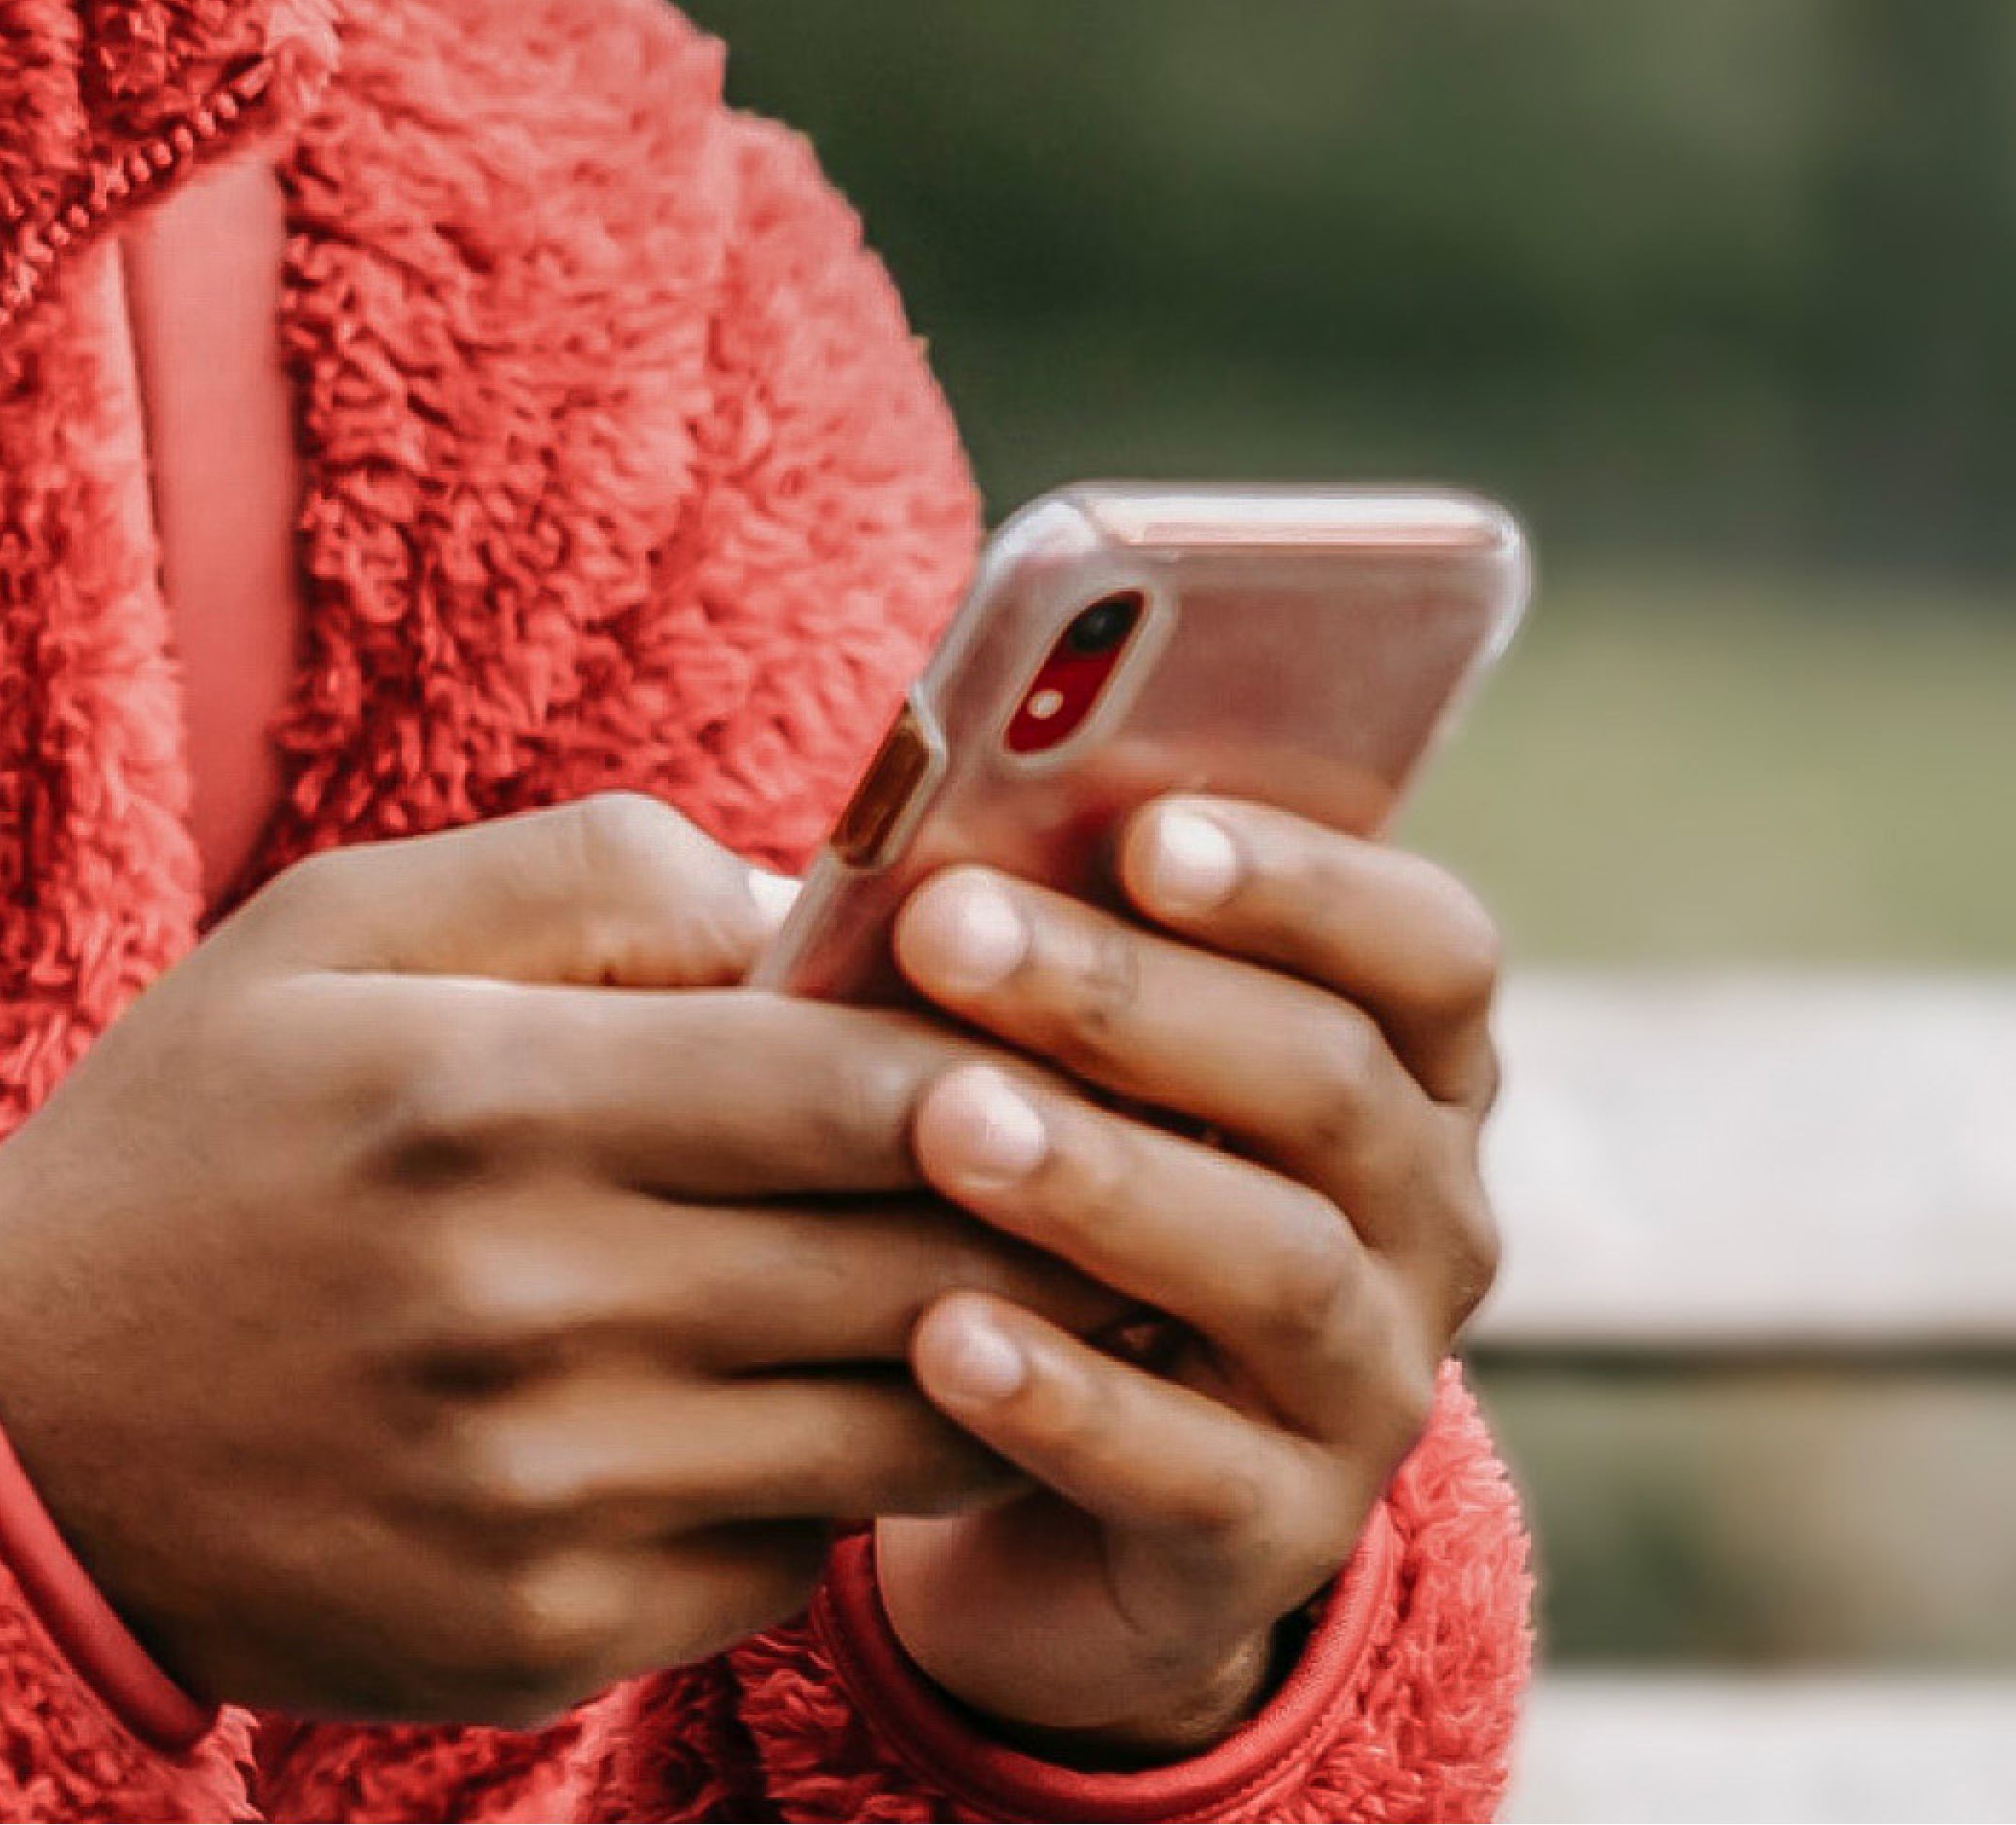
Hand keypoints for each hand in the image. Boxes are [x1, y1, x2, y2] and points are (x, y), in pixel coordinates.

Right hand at [0, 796, 1111, 1726]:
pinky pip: (786, 1556)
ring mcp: (542, 1497)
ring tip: (1055, 1286)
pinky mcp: (548, 1639)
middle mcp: (525, 1308)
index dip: (999, 1054)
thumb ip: (588, 875)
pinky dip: (842, 1479)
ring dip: (995, 1360)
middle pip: (904, 1264)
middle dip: (1046, 1206)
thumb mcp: (337, 926)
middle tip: (1134, 1156)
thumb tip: (819, 899)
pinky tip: (856, 1402)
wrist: (14, 1431)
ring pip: (889, 1433)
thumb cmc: (203, 1132)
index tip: (1075, 1026)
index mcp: (484, 1098)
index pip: (843, 1082)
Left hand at [872, 797, 1504, 1757]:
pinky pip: (1186, 1471)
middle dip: (1133, 997)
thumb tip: (941, 829)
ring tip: (948, 1122)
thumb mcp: (1085, 1060)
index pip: (1430, 950)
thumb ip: (1061, 941)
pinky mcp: (1272, 1543)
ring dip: (1104, 1181)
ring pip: (1277, 1269)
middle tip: (950, 930)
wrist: (1052, 1487)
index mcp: (1407, 1068)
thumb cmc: (1060, 1177)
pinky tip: (946, 1335)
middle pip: (1328, 1085)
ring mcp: (1367, 1391)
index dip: (1304, 882)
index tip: (1146, 833)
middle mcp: (1429, 1224)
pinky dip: (1064, 1397)